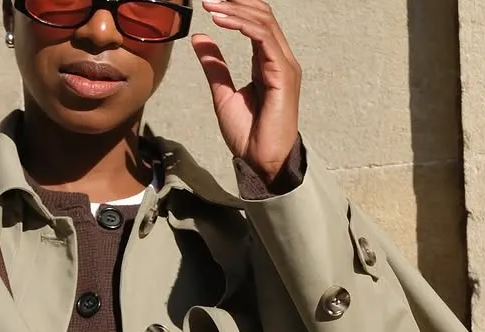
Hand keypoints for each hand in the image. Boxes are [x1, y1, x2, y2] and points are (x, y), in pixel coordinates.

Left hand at [192, 1, 301, 183]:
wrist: (261, 162)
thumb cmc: (248, 135)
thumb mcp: (223, 94)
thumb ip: (215, 66)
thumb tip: (201, 38)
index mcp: (267, 62)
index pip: (256, 22)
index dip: (235, 8)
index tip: (209, 4)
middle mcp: (279, 58)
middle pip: (262, 14)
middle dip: (236, 2)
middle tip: (209, 0)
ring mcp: (284, 65)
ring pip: (263, 21)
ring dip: (236, 10)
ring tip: (212, 6)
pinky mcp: (282, 73)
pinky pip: (263, 38)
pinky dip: (243, 25)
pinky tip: (223, 21)